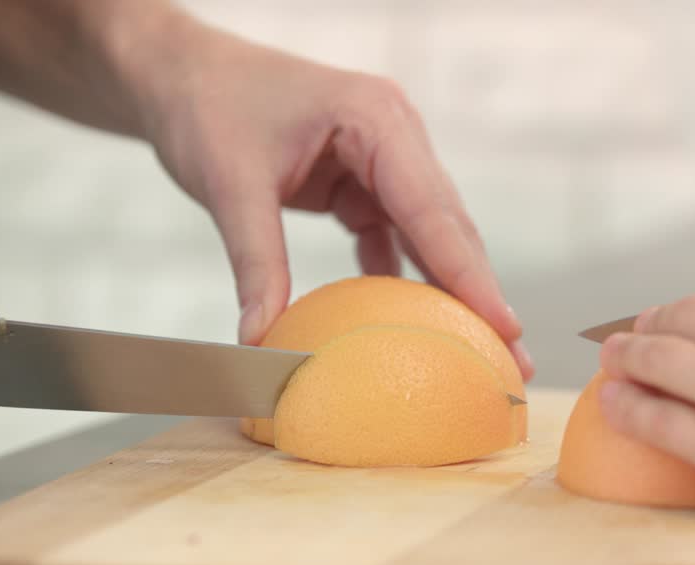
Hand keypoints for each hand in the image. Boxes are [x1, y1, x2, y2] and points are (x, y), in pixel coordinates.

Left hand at [116, 12, 532, 378]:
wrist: (180, 74)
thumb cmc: (207, 106)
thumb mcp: (230, 184)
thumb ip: (256, 262)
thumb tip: (260, 340)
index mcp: (375, 119)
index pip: (432, 209)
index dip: (470, 274)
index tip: (504, 327)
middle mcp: (394, 136)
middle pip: (448, 226)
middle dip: (480, 293)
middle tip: (514, 360)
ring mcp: (383, 159)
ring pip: (430, 235)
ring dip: (452, 291)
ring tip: (483, 353)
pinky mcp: (362, 183)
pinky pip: (395, 238)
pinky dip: (403, 280)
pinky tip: (416, 328)